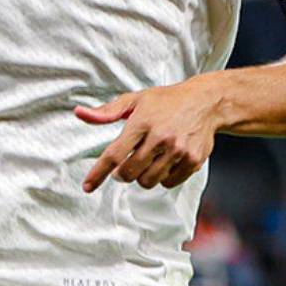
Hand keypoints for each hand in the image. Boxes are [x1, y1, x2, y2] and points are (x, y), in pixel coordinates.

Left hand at [75, 79, 221, 192]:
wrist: (205, 102)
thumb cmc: (165, 101)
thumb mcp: (134, 100)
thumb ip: (106, 112)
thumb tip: (79, 113)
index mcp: (142, 121)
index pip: (114, 154)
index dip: (99, 172)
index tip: (88, 186)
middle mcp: (160, 137)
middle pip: (130, 172)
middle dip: (122, 174)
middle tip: (124, 166)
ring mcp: (178, 150)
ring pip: (148, 181)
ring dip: (141, 176)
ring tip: (147, 160)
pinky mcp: (192, 161)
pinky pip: (168, 183)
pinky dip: (161, 178)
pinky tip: (163, 162)